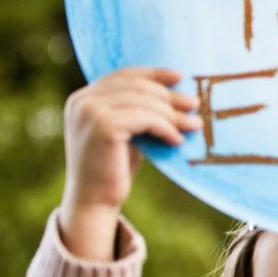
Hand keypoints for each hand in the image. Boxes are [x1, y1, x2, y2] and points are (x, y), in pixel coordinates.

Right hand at [62, 66, 198, 213]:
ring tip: (194, 125)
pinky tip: (177, 140)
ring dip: (172, 114)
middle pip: (135, 86)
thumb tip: (177, 94)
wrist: (94, 202)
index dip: (153, 74)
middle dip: (169, 95)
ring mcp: (89, 112)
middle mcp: (82, 101)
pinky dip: (164, 127)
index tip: (180, 77)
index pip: (123, 75)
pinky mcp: (101, 126)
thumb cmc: (113, 170)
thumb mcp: (126, 133)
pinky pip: (144, 118)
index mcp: (83, 98)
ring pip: (143, 101)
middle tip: (195, 104)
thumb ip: (138, 112)